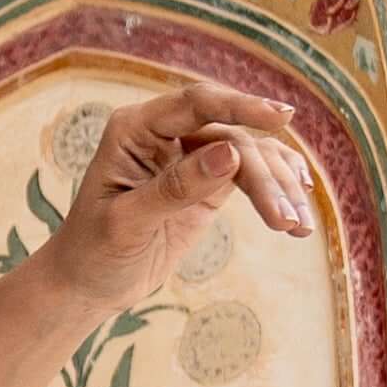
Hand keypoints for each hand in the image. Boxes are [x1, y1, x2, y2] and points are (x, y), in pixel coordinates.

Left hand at [40, 79, 314, 315]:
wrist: (88, 284)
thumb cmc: (93, 251)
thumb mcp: (127, 223)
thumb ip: (175, 188)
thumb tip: (231, 153)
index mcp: (135, 128)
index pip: (197, 103)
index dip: (241, 106)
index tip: (281, 116)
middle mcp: (166, 131)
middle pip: (231, 134)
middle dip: (264, 174)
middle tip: (285, 218)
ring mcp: (191, 153)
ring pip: (249, 155)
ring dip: (278, 187)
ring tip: (296, 226)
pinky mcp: (210, 180)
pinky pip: (252, 174)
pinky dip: (276, 192)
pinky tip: (298, 213)